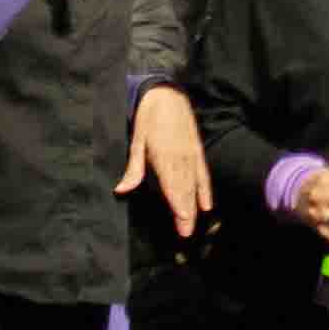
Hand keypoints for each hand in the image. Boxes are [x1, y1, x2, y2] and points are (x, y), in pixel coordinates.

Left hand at [121, 85, 210, 235]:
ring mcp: (192, 155)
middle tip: (186, 233)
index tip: (182, 219)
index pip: (172, 184)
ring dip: (194, 205)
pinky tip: (207, 204)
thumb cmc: (149, 118)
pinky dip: (205, 190)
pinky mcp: (197, 151)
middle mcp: (181, 158)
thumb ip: (134, 168)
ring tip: (194, 224)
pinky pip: (203, 174)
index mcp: (164, 155)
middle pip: (184, 189)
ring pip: (194, 185)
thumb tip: (121, 190)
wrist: (168, 96)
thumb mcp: (137, 141)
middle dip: (186, 212)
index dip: (178, 203)